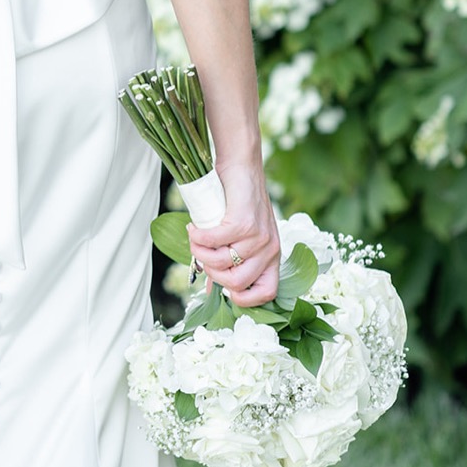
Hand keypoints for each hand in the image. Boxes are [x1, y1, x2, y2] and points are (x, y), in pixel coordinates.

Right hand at [186, 163, 280, 307]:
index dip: (244, 299)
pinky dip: (197, 237)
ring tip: (195, 237)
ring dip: (199, 252)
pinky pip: (213, 241)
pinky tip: (194, 227)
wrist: (242, 168)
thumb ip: (230, 260)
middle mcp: (269, 249)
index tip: (223, 287)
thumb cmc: (238, 202)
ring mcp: (258, 237)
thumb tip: (212, 289)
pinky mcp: (244, 223)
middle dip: (211, 272)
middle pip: (236, 283)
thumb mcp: (241, 236)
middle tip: (202, 254)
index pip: (267, 293)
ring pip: (220, 262)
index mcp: (272, 256)